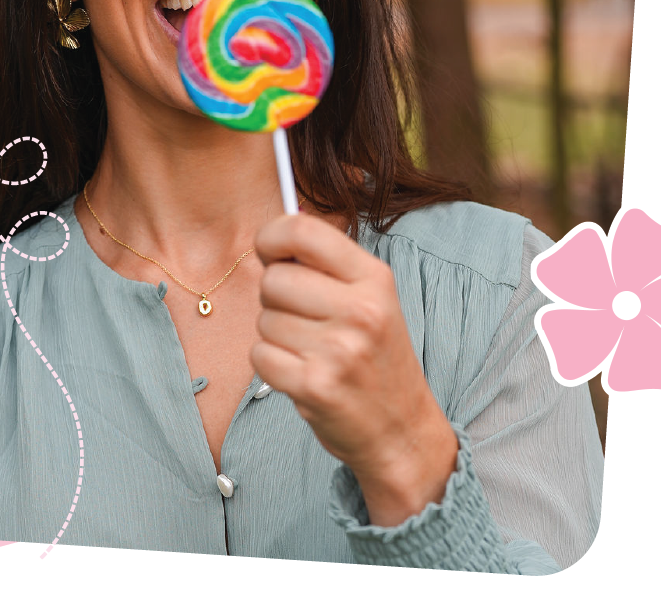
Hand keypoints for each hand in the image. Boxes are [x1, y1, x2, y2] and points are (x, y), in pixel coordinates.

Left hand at [250, 214, 458, 526]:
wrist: (401, 430)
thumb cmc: (375, 356)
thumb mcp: (370, 298)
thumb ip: (325, 263)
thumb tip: (273, 234)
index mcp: (374, 278)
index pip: (303, 230)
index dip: (272, 237)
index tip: (270, 253)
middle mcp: (360, 310)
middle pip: (273, 279)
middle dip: (275, 299)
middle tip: (303, 319)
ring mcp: (339, 350)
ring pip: (264, 320)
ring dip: (276, 336)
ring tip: (310, 350)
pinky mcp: (315, 386)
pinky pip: (259, 355)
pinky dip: (271, 365)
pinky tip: (301, 373)